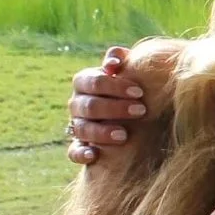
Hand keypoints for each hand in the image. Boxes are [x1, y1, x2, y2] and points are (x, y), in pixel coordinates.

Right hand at [67, 46, 148, 164]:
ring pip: (82, 129)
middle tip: (141, 111)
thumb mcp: (125, 71)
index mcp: (84, 82)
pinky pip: (73, 151)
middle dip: (115, 108)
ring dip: (101, 132)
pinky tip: (94, 155)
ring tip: (124, 135)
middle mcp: (77, 103)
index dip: (115, 86)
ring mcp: (76, 125)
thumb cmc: (128, 87)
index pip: (93, 82)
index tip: (139, 92)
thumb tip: (114, 60)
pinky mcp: (79, 146)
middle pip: (89, 106)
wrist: (128, 114)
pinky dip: (81, 153)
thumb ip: (120, 60)